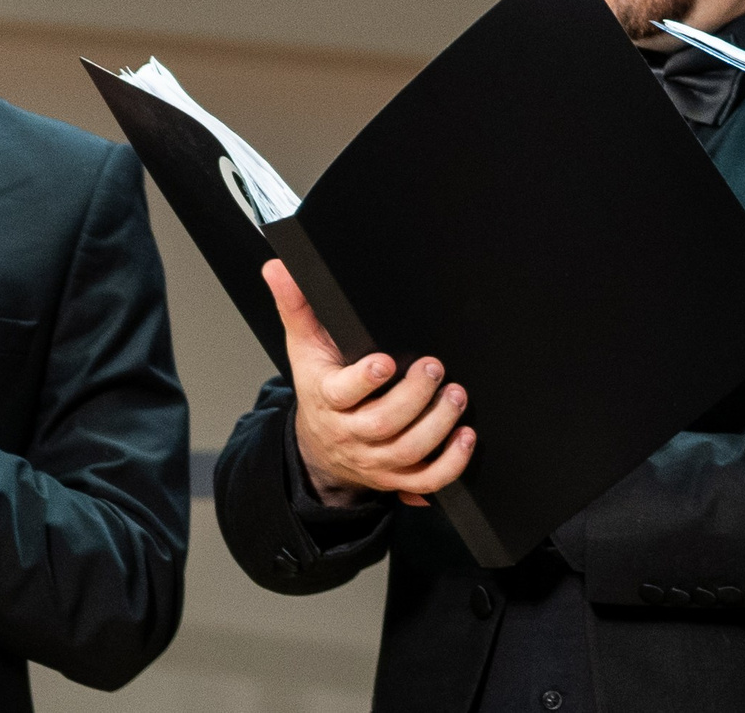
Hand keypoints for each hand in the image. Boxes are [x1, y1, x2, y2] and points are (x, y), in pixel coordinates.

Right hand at [268, 260, 473, 507]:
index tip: (386, 361)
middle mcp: (351, 434)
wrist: (317, 448)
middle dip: (415, 397)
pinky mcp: (396, 477)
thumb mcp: (305, 348)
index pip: (342, 394)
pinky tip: (466, 436)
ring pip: (408, 451)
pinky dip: (450, 462)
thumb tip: (279, 266)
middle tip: (435, 368)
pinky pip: (426, 479)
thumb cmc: (320, 388)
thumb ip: (297, 307)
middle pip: (384, 424)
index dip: (364, 381)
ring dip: (438, 424)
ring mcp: (375, 459)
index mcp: (327, 400)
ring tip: (457, 395)